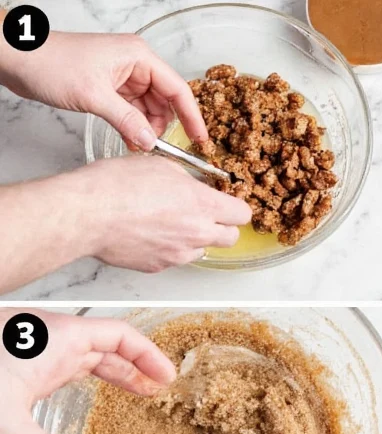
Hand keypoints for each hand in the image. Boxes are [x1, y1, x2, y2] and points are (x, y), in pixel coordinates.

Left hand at [0, 31, 206, 150]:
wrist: (15, 57)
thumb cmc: (49, 61)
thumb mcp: (93, 95)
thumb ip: (127, 121)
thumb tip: (150, 141)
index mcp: (139, 57)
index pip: (177, 89)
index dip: (192, 116)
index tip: (201, 140)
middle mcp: (135, 65)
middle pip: (165, 101)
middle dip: (164, 127)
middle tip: (161, 150)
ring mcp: (122, 77)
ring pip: (148, 109)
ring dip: (147, 129)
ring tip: (140, 147)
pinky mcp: (109, 88)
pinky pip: (131, 112)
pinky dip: (132, 127)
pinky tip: (130, 141)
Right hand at [66, 155, 251, 271]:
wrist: (86, 214)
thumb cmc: (116, 186)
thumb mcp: (160, 166)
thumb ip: (187, 180)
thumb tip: (194, 186)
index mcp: (202, 204)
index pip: (242, 214)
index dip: (234, 207)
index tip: (226, 203)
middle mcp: (197, 233)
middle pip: (231, 238)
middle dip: (222, 227)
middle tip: (205, 216)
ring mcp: (179, 254)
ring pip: (203, 250)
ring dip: (195, 239)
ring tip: (170, 223)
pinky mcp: (159, 267)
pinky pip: (175, 259)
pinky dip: (169, 249)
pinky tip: (150, 234)